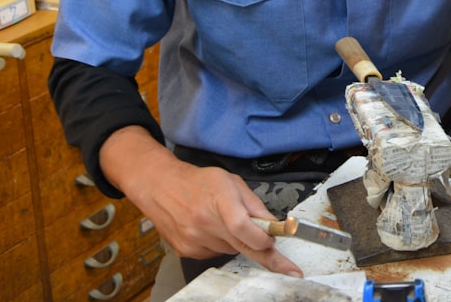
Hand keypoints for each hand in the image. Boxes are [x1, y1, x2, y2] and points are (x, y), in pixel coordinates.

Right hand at [99, 126, 302, 276]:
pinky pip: (216, 254)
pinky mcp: (187, 251)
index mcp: (219, 199)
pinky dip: (221, 244)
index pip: (243, 228)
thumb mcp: (231, 181)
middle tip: (290, 270)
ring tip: (224, 222)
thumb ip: (254, 204)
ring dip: (237, 242)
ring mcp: (194, 239)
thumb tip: (274, 225)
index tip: (278, 247)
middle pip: (243, 246)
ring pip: (231, 250)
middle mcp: (204, 222)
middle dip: (269, 258)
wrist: (160, 186)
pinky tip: (211, 229)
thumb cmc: (199, 181)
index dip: (264, 239)